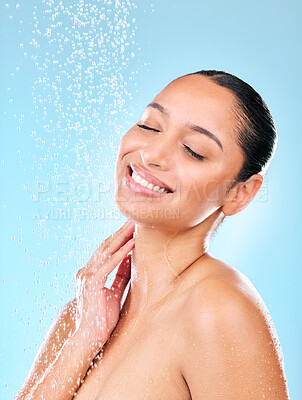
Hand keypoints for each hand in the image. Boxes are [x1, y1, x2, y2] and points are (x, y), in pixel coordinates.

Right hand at [75, 220, 134, 351]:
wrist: (90, 338)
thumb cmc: (102, 318)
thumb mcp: (115, 291)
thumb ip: (121, 275)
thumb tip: (131, 258)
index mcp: (90, 273)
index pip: (105, 251)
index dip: (118, 238)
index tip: (130, 228)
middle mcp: (86, 272)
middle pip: (106, 247)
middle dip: (120, 232)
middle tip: (133, 220)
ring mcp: (87, 276)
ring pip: (107, 251)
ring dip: (121, 237)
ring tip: (134, 226)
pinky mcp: (92, 283)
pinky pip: (109, 264)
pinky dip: (121, 254)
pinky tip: (131, 244)